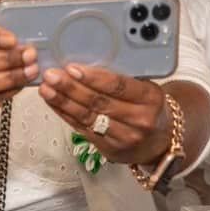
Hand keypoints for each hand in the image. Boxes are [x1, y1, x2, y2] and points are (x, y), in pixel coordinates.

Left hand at [39, 65, 169, 165]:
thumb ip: (124, 77)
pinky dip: (66, 115)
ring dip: (63, 102)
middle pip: (99, 102)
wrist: (162, 141)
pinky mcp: (110, 150)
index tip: (72, 67)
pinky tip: (54, 103)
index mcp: (150, 98)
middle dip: (71, 88)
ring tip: (46, 89)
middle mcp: (139, 120)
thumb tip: (87, 60)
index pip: (118, 86)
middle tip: (51, 75)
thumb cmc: (150, 107)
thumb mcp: (147, 88)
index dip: (93, 77)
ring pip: (88, 117)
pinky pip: (83, 129)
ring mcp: (124, 138)